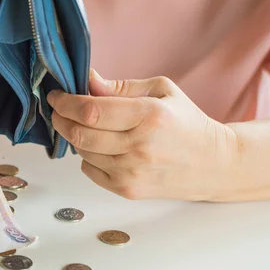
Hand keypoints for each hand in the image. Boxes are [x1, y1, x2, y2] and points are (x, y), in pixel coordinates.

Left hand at [47, 70, 237, 200]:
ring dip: (76, 137)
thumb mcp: (161, 91)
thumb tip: (87, 79)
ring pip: (83, 152)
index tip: (56, 96)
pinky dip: (88, 156)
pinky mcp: (128, 189)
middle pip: (80, 134)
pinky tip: (103, 147)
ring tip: (86, 126)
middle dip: (61, 119)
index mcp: (149, 115)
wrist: (213, 164)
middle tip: (59, 110)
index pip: (91, 110)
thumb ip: (121, 87)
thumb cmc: (186, 123)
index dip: (66, 103)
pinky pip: (90, 170)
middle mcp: (139, 146)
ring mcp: (132, 172)